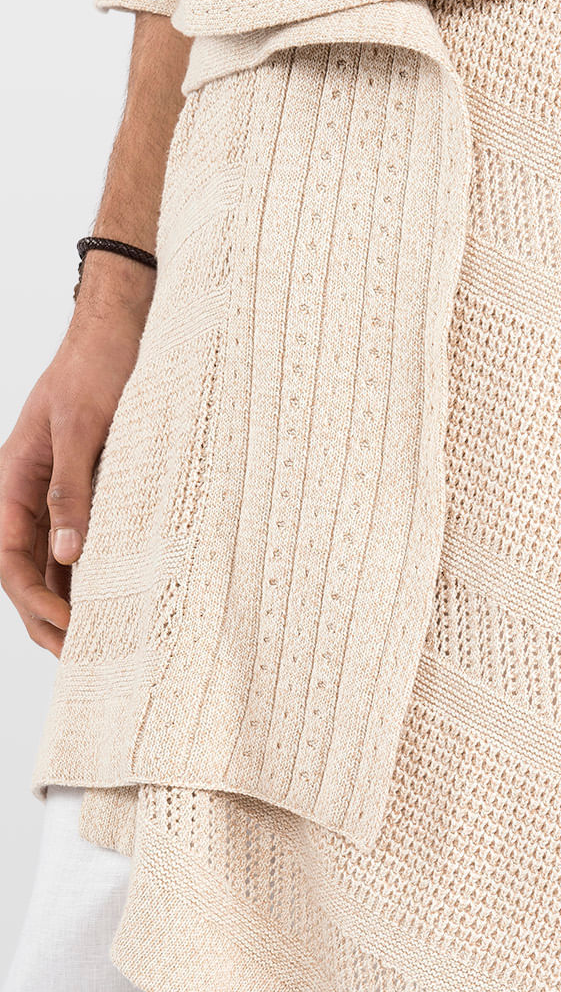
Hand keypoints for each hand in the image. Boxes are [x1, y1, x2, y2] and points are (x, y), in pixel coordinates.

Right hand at [0, 273, 148, 654]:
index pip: (10, 560)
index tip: (69, 630)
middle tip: (82, 660)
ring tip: (99, 645)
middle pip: (26, 574)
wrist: (119, 331)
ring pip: (52, 565)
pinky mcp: (86, 491)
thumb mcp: (83, 430)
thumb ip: (73, 491)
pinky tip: (114, 602)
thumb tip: (69, 554)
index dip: (35, 602)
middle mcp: (28, 494)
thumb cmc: (95, 369)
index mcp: (12, 481)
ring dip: (70, 605)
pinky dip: (91, 576)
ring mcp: (55, 495)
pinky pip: (80, 544)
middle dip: (48, 619)